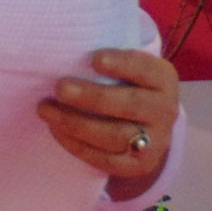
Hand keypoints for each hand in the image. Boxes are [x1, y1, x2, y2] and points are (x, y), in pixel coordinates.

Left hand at [38, 49, 178, 200]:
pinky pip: (107, 160)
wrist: (145, 125)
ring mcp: (155, 141)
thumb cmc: (124, 82)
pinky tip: (55, 129)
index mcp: (162, 79)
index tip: (95, 58)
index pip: (146, 69)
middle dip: (92, 97)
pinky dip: (78, 146)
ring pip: (117, 136)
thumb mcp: (126, 64)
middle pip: (131, 105)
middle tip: (59, 87)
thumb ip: (105, 55)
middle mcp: (165, 110)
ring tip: (46, 110)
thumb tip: (67, 44)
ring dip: (76, 123)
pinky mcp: (138, 166)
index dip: (122, 64)